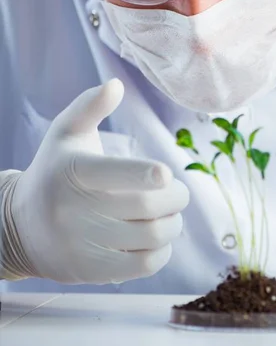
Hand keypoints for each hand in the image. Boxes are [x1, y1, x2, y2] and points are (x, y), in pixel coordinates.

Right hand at [1, 79, 189, 283]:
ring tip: (168, 214)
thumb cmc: (54, 172)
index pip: (113, 174)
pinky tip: (157, 237)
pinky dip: (163, 250)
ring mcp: (85, 244)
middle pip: (147, 206)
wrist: (19, 227)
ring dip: (173, 224)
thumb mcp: (65, 134)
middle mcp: (77, 210)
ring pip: (152, 236)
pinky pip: (145, 265)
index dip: (144, 175)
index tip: (166, 174)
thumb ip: (89, 106)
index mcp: (75, 172)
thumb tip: (115, 84)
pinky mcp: (94, 270)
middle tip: (176, 192)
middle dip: (176, 197)